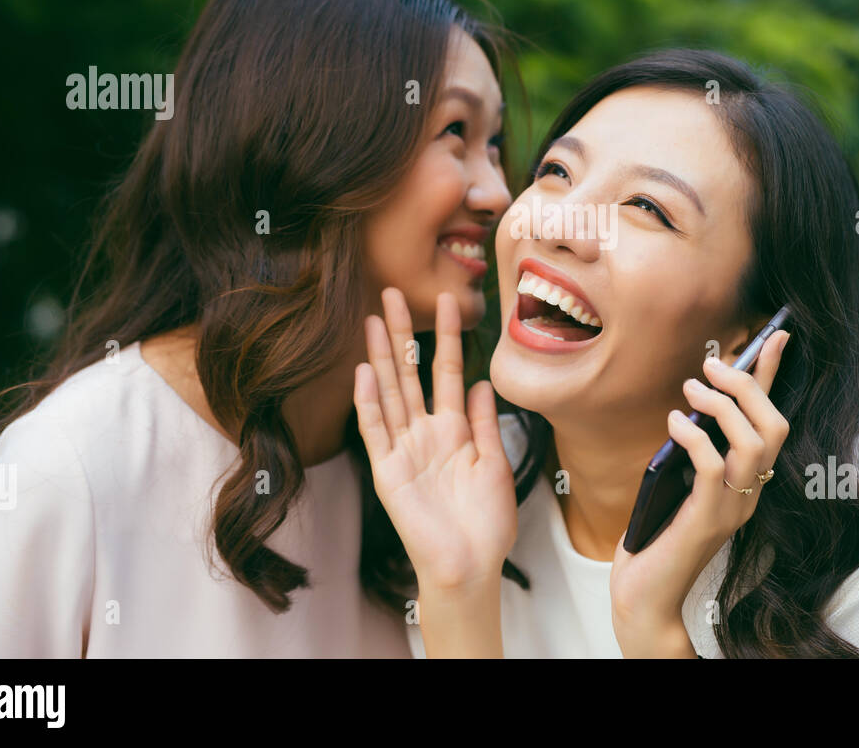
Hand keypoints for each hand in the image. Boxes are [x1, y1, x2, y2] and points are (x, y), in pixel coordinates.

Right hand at [353, 288, 516, 593]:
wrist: (470, 566)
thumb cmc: (486, 523)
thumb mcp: (494, 464)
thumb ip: (483, 423)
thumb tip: (478, 382)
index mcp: (453, 430)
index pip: (447, 372)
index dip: (448, 337)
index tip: (451, 300)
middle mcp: (425, 434)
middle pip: (411, 374)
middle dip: (402, 333)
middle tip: (392, 293)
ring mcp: (403, 450)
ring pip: (390, 393)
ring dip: (381, 357)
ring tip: (371, 320)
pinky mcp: (387, 472)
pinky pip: (375, 431)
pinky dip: (369, 402)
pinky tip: (364, 372)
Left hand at [610, 330, 791, 656]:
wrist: (645, 592)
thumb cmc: (658, 532)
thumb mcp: (678, 475)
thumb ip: (693, 444)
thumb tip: (693, 399)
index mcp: (748, 479)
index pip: (771, 418)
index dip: (774, 375)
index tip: (775, 333)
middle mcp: (751, 493)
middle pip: (773, 426)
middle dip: (748, 385)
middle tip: (711, 367)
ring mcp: (734, 509)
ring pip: (754, 444)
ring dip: (724, 408)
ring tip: (691, 391)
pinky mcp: (707, 521)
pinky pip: (714, 468)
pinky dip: (696, 437)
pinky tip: (675, 424)